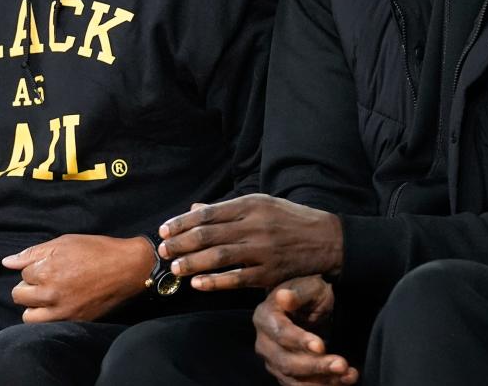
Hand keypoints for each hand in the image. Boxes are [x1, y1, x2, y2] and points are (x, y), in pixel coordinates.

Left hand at [3, 234, 152, 321]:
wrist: (128, 268)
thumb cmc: (98, 250)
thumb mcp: (65, 242)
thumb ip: (33, 253)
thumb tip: (7, 262)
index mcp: (47, 270)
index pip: (22, 273)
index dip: (36, 267)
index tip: (51, 264)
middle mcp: (50, 292)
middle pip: (19, 295)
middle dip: (29, 286)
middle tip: (48, 279)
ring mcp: (61, 310)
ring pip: (28, 315)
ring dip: (34, 305)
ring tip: (49, 295)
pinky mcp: (72, 321)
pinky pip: (45, 325)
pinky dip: (47, 317)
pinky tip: (58, 306)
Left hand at [158, 194, 342, 290]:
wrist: (325, 239)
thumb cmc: (289, 219)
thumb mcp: (261, 204)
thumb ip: (227, 209)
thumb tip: (195, 210)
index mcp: (251, 205)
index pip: (208, 214)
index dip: (182, 223)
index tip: (164, 231)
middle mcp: (255, 225)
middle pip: (208, 235)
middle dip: (180, 244)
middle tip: (162, 250)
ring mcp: (262, 251)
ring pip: (219, 258)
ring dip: (192, 263)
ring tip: (174, 268)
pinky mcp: (269, 273)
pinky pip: (236, 279)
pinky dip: (215, 282)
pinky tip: (197, 284)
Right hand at [253, 276, 356, 385]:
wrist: (310, 306)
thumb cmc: (309, 293)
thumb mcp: (308, 287)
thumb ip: (297, 295)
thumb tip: (283, 296)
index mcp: (265, 317)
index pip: (281, 333)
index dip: (300, 341)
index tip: (321, 346)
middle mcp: (264, 343)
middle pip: (286, 361)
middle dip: (315, 366)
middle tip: (342, 364)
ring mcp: (273, 362)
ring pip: (294, 379)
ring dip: (322, 380)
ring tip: (348, 374)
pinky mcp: (285, 374)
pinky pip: (302, 385)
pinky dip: (324, 384)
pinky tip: (346, 379)